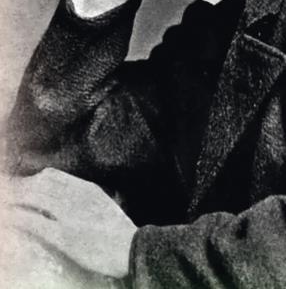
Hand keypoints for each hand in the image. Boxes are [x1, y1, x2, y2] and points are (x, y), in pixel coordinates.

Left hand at [7, 168, 136, 278]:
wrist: (132, 248)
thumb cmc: (122, 232)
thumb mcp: (107, 206)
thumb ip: (89, 198)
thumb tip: (75, 195)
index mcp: (87, 188)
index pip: (52, 176)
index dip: (33, 180)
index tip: (21, 185)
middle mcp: (76, 196)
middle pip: (39, 184)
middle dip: (19, 187)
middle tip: (5, 190)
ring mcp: (68, 214)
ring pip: (33, 198)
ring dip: (14, 198)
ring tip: (4, 201)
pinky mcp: (63, 234)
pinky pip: (33, 221)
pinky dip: (17, 217)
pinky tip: (8, 218)